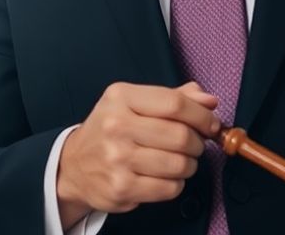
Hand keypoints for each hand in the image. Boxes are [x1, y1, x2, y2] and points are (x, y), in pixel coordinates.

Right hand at [56, 81, 220, 227]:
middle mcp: (116, 125)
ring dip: (188, 165)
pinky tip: (163, 176)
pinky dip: (175, 183)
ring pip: (179, 164)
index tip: (210, 124)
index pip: (175, 104)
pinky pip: (170, 188)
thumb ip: (173, 98)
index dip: (202, 116)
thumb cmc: (111, 131)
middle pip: (180, 135)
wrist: (74, 165)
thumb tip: (209, 100)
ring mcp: (117, 159)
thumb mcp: (134, 103)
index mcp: (121, 97)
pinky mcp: (121, 187)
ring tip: (177, 161)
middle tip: (193, 145)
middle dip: (197, 143)